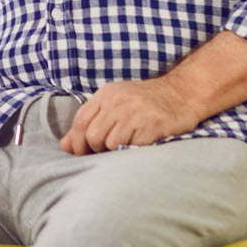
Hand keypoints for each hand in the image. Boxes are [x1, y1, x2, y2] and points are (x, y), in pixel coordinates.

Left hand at [59, 78, 202, 155]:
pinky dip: (132, 152)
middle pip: (93, 135)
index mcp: (107, 94)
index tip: (81, 153)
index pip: (80, 121)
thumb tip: (64, 146)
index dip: (77, 142)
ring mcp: (136, 113)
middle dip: (95, 149)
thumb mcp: (115, 103)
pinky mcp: (152, 127)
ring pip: (110, 143)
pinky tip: (139, 145)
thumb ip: (89, 121)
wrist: (182, 94)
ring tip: (125, 146)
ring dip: (114, 151)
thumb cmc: (145, 102)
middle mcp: (119, 102)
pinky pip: (131, 148)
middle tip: (105, 152)